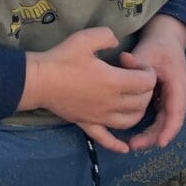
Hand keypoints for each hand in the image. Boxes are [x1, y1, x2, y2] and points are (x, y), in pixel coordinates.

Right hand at [20, 26, 157, 152]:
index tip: (134, 63)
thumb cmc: (61, 59)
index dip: (147, 71)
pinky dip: (117, 145)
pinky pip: (106, 139)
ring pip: (131, 121)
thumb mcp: (85, 38)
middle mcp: (111, 103)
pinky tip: (125, 148)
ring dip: (138, 111)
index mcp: (114, 81)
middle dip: (145, 89)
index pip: (146, 82)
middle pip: (142, 102)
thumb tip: (117, 43)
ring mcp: (100, 116)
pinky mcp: (87, 124)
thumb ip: (107, 36)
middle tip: (132, 77)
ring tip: (132, 100)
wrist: (37, 81)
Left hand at [120, 17, 185, 150]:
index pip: (176, 112)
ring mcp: (172, 99)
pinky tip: (134, 134)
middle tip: (134, 145)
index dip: (169, 129)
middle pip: (169, 122)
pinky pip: (159, 118)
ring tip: (133, 144)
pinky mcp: (164, 100)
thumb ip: (137, 60)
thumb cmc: (159, 47)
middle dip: (154, 136)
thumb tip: (124, 59)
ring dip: (151, 134)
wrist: (166, 41)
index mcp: (178, 86)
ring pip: (164, 122)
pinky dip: (150, 127)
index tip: (160, 143)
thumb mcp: (148, 51)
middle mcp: (178, 96)